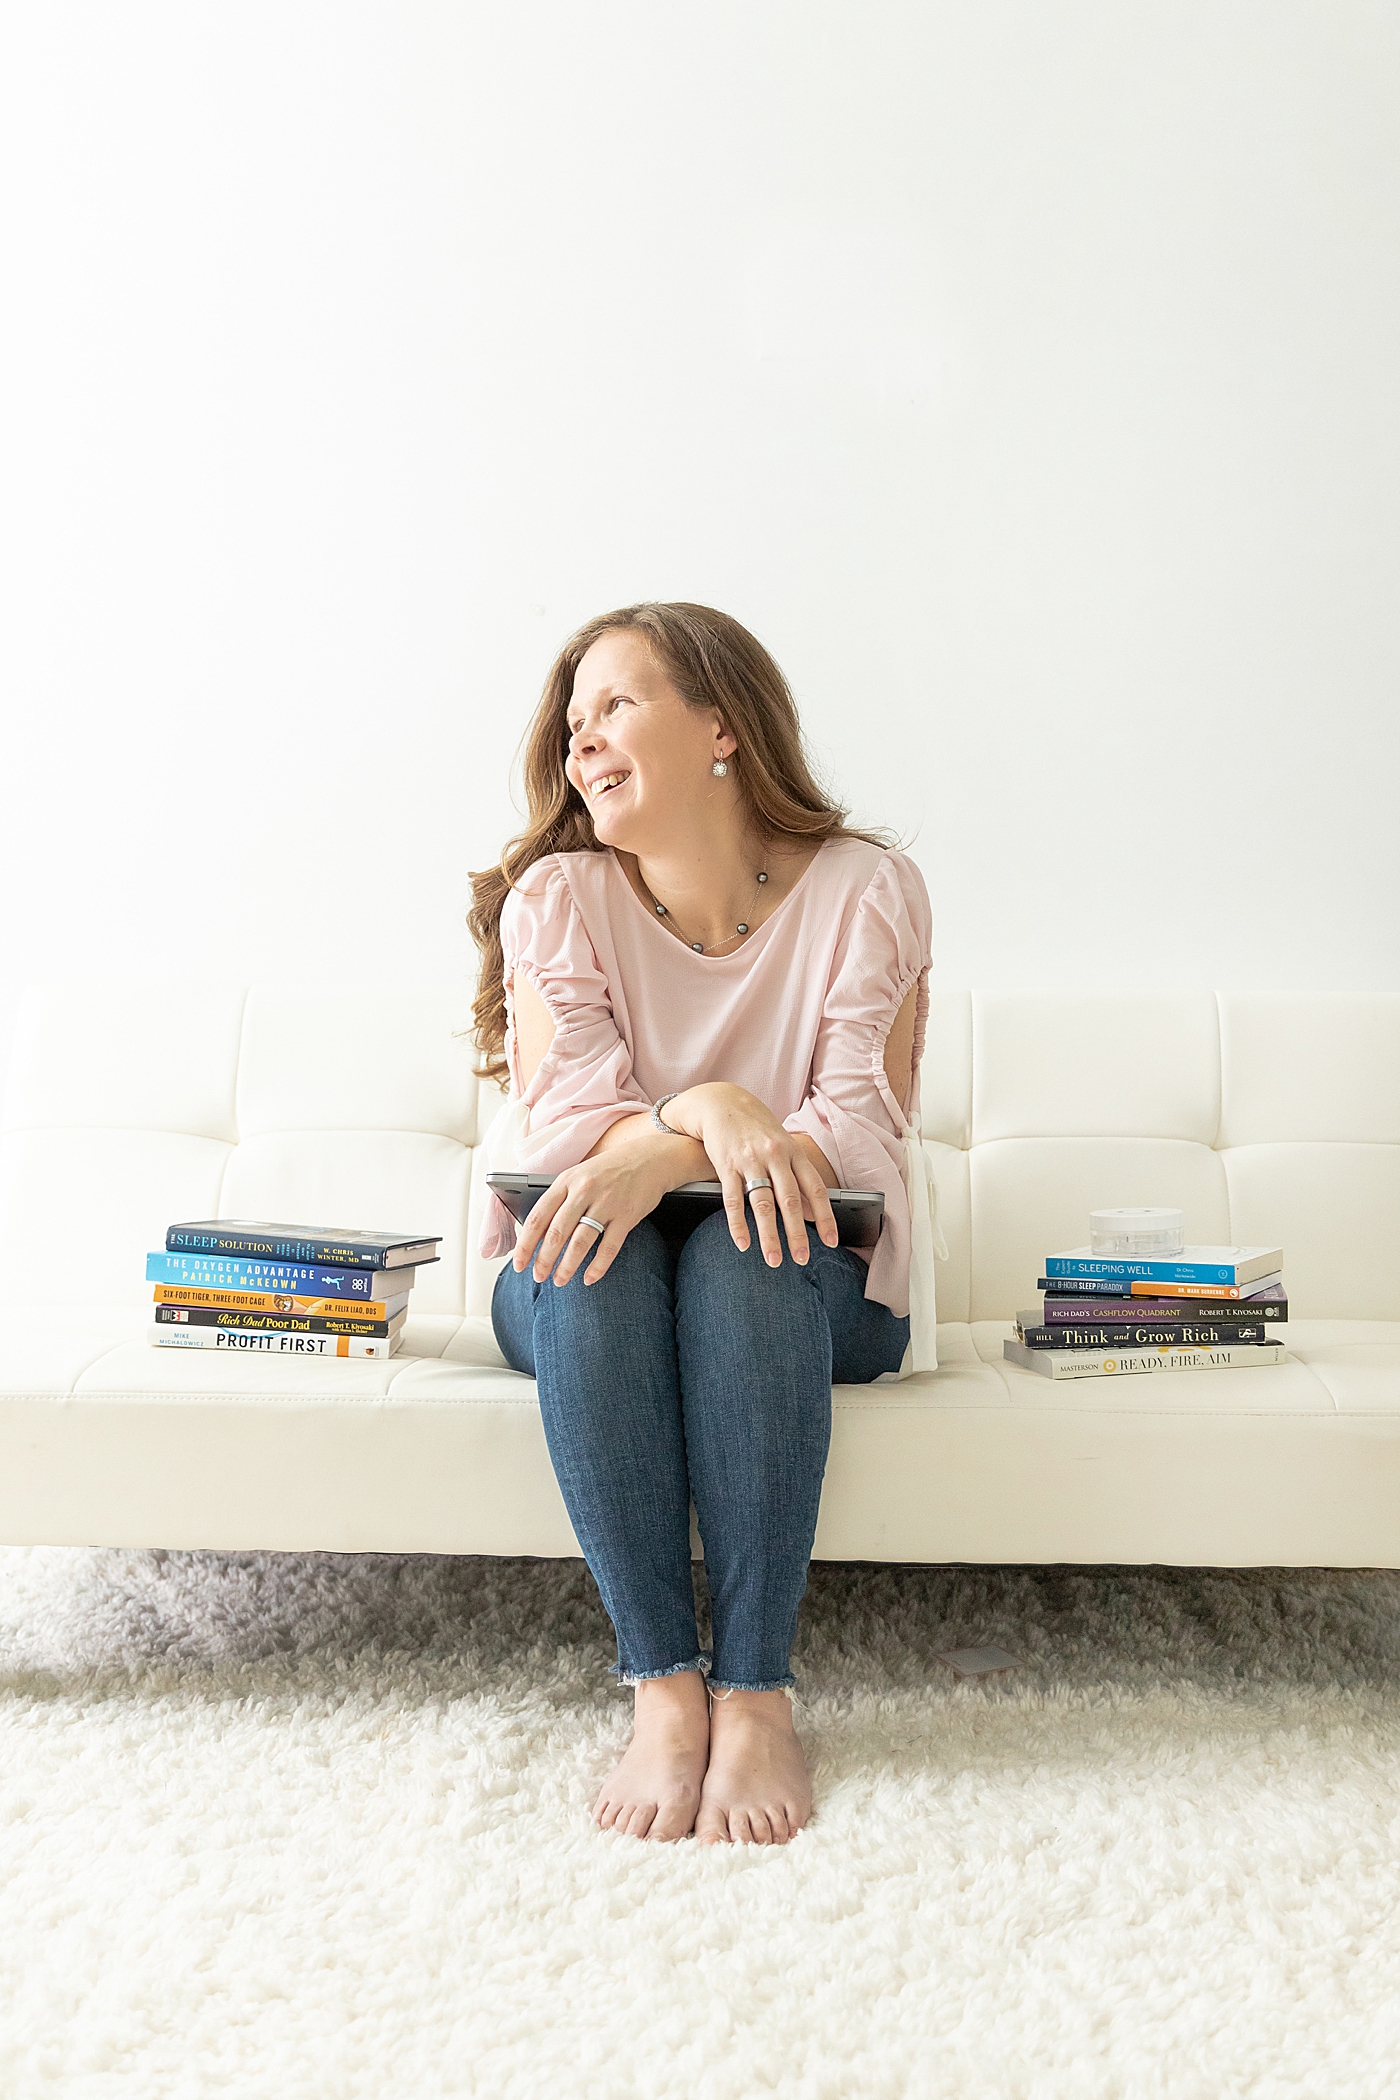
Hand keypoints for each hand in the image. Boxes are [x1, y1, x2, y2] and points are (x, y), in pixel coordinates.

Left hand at [511, 1125, 679, 1287]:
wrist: (650, 1158)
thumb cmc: (609, 1170)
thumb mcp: (579, 1176)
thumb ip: (559, 1200)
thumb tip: (536, 1235)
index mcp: (566, 1181)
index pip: (538, 1216)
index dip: (525, 1244)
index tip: (519, 1264)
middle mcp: (584, 1191)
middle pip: (556, 1233)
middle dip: (544, 1260)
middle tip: (538, 1277)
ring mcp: (607, 1203)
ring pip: (580, 1242)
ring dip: (567, 1266)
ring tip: (559, 1280)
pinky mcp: (627, 1215)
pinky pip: (609, 1247)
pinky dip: (598, 1267)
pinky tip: (589, 1278)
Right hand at [666, 1082, 839, 1267]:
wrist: (722, 1102)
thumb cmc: (758, 1128)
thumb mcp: (784, 1146)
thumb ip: (799, 1178)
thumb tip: (815, 1214)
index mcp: (793, 1151)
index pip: (815, 1188)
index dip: (825, 1216)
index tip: (831, 1242)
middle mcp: (774, 1156)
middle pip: (790, 1200)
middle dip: (797, 1233)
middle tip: (802, 1259)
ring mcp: (749, 1160)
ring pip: (763, 1204)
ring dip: (769, 1236)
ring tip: (774, 1260)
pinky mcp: (725, 1165)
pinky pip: (732, 1200)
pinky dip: (738, 1224)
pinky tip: (743, 1244)